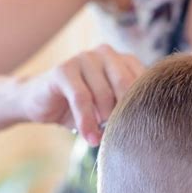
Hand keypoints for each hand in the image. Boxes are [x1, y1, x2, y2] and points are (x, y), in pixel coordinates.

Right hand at [19, 44, 143, 145]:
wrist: (43, 104)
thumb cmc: (85, 108)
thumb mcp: (112, 108)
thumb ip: (129, 109)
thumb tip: (148, 127)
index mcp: (125, 60)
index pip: (143, 82)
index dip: (141, 107)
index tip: (141, 129)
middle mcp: (106, 53)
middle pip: (126, 85)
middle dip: (123, 113)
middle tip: (121, 134)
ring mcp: (84, 57)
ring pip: (104, 94)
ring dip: (104, 122)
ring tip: (101, 139)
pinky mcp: (63, 69)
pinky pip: (81, 99)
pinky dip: (87, 122)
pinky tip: (90, 138)